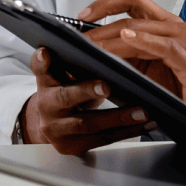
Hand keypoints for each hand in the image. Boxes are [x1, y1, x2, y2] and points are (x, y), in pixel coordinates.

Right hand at [22, 46, 156, 153]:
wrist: (52, 124)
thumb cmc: (68, 91)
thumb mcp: (67, 74)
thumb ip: (76, 60)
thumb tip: (105, 39)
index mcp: (46, 82)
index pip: (41, 69)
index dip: (42, 62)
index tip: (47, 52)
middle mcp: (47, 106)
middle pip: (65, 98)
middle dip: (86, 91)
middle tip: (107, 86)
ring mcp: (58, 129)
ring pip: (88, 124)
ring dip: (119, 118)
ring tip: (143, 110)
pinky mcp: (71, 146)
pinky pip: (102, 140)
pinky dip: (127, 132)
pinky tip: (145, 124)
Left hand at [81, 0, 185, 157]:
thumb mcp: (150, 73)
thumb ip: (127, 60)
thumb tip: (93, 57)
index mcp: (166, 28)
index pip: (132, 3)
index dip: (104, 4)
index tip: (81, 16)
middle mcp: (176, 28)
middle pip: (133, 7)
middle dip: (101, 18)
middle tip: (79, 34)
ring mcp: (185, 41)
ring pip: (141, 26)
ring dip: (111, 35)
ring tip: (91, 43)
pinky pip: (163, 45)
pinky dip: (142, 40)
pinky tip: (125, 39)